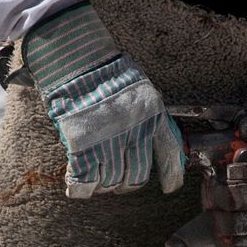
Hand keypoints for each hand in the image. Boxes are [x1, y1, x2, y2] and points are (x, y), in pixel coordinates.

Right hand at [20, 1, 184, 199]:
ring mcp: (107, 140)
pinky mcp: (81, 145)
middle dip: (129, 183)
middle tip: (120, 181)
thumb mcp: (140, 88)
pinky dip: (81, 188)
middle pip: (137, 176)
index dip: (171, 176)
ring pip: (111, 181)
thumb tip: (153, 140)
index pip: (169, 153)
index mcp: (152, 115)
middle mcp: (134, 131)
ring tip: (97, 181)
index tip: (169, 187)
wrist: (74, 57)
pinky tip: (77, 188)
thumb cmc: (105, 69)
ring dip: (104, 186)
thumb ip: (148, 115)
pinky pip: (85, 180)